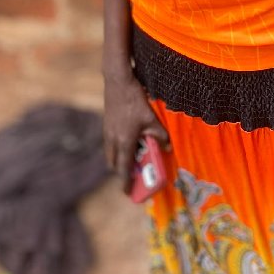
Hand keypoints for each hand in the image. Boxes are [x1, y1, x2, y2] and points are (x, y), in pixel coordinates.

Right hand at [103, 71, 168, 192]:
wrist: (117, 81)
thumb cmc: (135, 100)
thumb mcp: (151, 119)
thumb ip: (160, 135)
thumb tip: (168, 148)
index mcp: (123, 141)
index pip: (123, 168)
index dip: (125, 182)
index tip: (127, 193)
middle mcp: (112, 139)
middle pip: (114, 163)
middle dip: (121, 171)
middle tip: (131, 174)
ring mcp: (107, 131)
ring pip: (110, 153)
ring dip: (118, 159)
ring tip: (131, 158)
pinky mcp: (106, 123)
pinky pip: (109, 143)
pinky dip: (116, 148)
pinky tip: (126, 140)